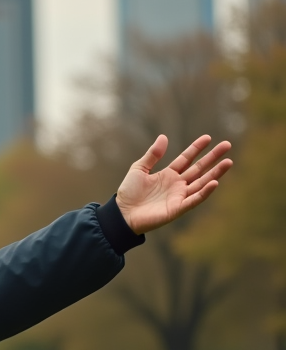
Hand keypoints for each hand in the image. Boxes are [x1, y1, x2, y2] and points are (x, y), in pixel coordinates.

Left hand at [115, 134, 232, 234]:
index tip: (208, 137)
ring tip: (228, 162)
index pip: (186, 159)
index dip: (196, 148)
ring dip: (215, 173)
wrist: (122, 213)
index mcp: (169, 174)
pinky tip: (214, 182)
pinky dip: (204, 192)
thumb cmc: (129, 192)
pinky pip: (194, 200)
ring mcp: (179, 196)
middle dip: (213, 158)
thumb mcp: (139, 169)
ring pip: (202, 182)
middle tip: (227, 145)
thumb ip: (152, 155)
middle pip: (199, 169)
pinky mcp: (178, 208)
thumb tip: (163, 137)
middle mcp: (177, 185)